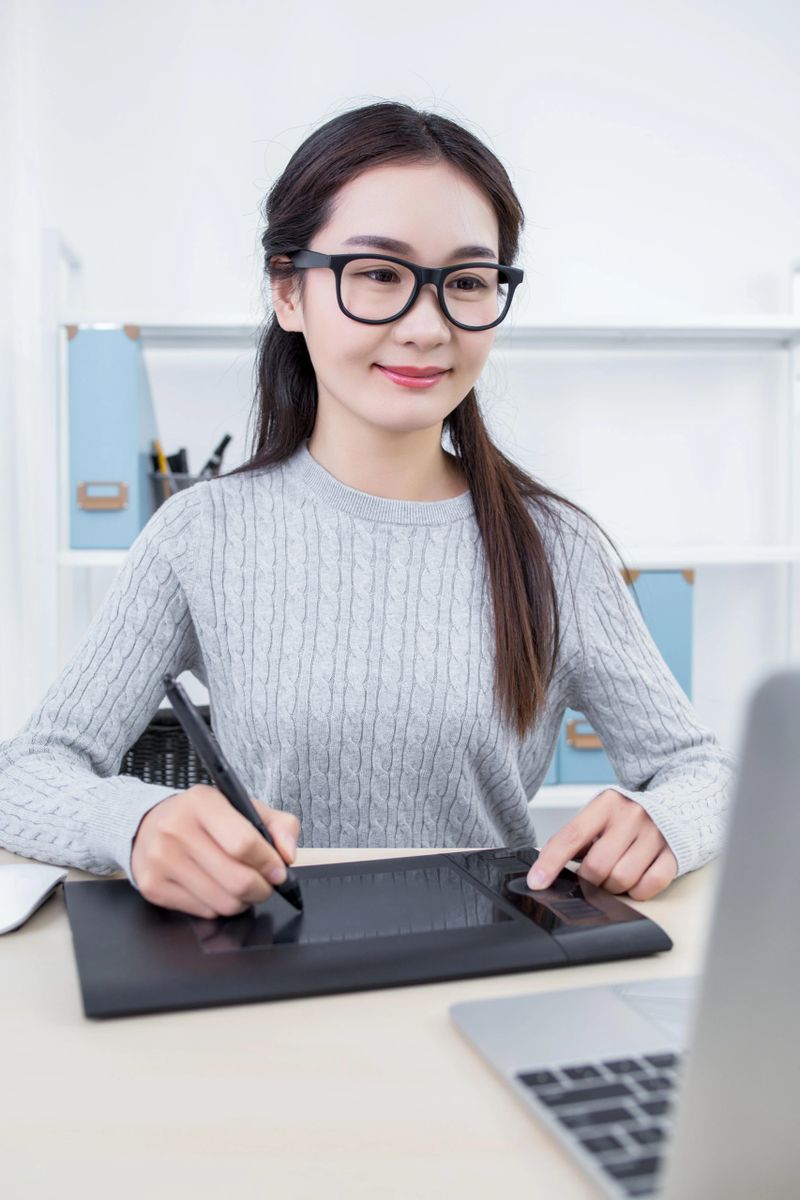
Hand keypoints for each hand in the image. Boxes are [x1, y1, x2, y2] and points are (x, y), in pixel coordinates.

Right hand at [131, 786, 301, 917]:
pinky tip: (216, 889)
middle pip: (236, 879)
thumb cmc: (205, 818)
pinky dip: (218, 906)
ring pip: (223, 902)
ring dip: (242, 901)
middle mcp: (176, 829)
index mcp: (202, 802)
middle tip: (265, 885)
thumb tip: (288, 855)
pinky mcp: (152, 886)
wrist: (150, 825)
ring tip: (242, 886)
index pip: (244, 842)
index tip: (279, 871)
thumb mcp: (243, 807)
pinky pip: (203, 912)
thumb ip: (278, 825)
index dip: (269, 863)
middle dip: (261, 888)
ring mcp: (161, 859)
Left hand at [527, 788, 677, 900]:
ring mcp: (655, 835)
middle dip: (589, 880)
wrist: (680, 805)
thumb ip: (577, 837)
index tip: (536, 882)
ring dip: (613, 887)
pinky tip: (636, 880)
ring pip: (621, 879)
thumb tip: (545, 867)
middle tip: (594, 875)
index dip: (550, 862)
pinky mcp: (674, 854)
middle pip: (596, 866)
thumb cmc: (630, 817)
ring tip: (617, 873)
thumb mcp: (601, 816)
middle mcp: (631, 816)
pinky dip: (637, 892)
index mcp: (606, 804)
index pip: (571, 836)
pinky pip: (648, 887)